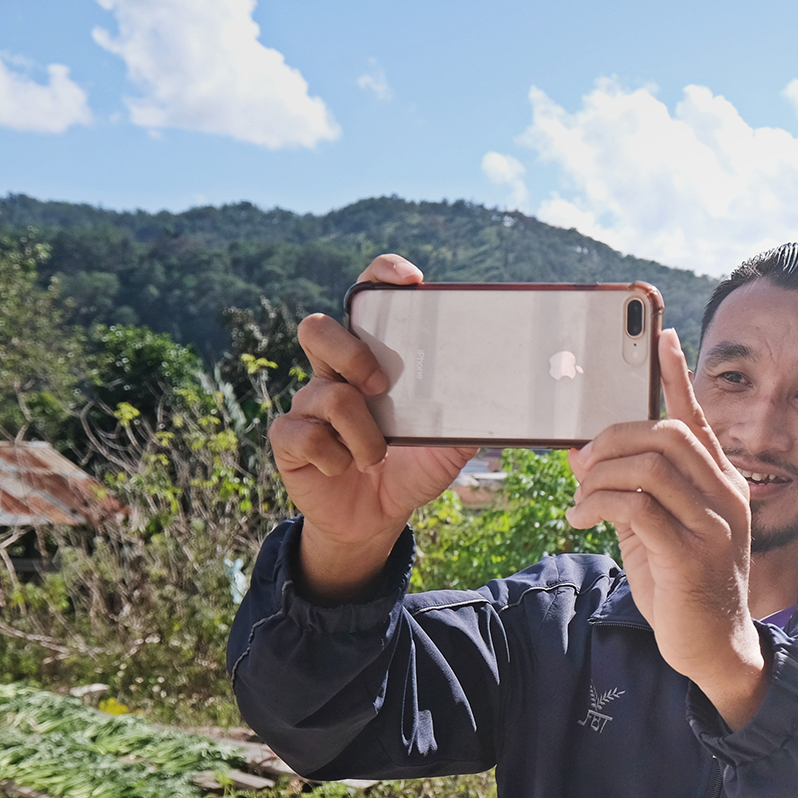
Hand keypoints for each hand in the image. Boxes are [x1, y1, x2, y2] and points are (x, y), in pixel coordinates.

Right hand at [270, 254, 476, 600]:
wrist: (376, 519)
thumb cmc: (411, 469)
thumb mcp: (449, 446)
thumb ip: (468, 419)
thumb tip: (507, 398)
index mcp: (371, 359)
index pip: (366, 300)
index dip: (380, 277)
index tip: (410, 280)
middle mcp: (335, 373)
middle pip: (319, 328)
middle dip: (351, 353)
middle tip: (381, 385)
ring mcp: (308, 404)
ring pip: (324, 394)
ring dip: (361, 433)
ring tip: (376, 456)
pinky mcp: (289, 439)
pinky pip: (304, 436)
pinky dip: (336, 458)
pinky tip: (345, 469)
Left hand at [567, 329, 766, 728]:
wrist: (715, 650)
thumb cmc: (684, 589)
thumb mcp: (659, 532)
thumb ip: (634, 493)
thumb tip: (588, 457)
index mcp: (723, 484)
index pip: (697, 419)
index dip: (677, 376)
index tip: (660, 337)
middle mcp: (726, 496)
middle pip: (664, 434)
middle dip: (612, 439)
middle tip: (581, 464)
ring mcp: (714, 525)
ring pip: (648, 466)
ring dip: (600, 476)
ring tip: (579, 498)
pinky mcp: (691, 556)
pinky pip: (637, 508)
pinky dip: (598, 505)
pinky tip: (581, 520)